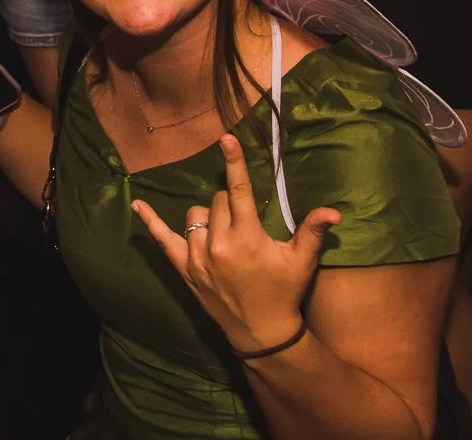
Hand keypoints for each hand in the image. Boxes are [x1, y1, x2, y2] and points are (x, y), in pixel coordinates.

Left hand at [133, 134, 340, 353]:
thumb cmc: (284, 292)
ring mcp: (197, 257)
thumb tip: (334, 211)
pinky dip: (150, 222)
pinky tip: (137, 205)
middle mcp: (219, 244)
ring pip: (195, 215)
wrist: (260, 332)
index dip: (234, 162)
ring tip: (225, 233)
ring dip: (209, 217)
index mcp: (247, 237)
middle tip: (246, 224)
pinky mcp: (185, 269)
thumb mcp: (302, 262)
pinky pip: (163, 240)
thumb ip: (313, 232)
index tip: (226, 138)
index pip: (239, 190)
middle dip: (232, 203)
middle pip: (218, 200)